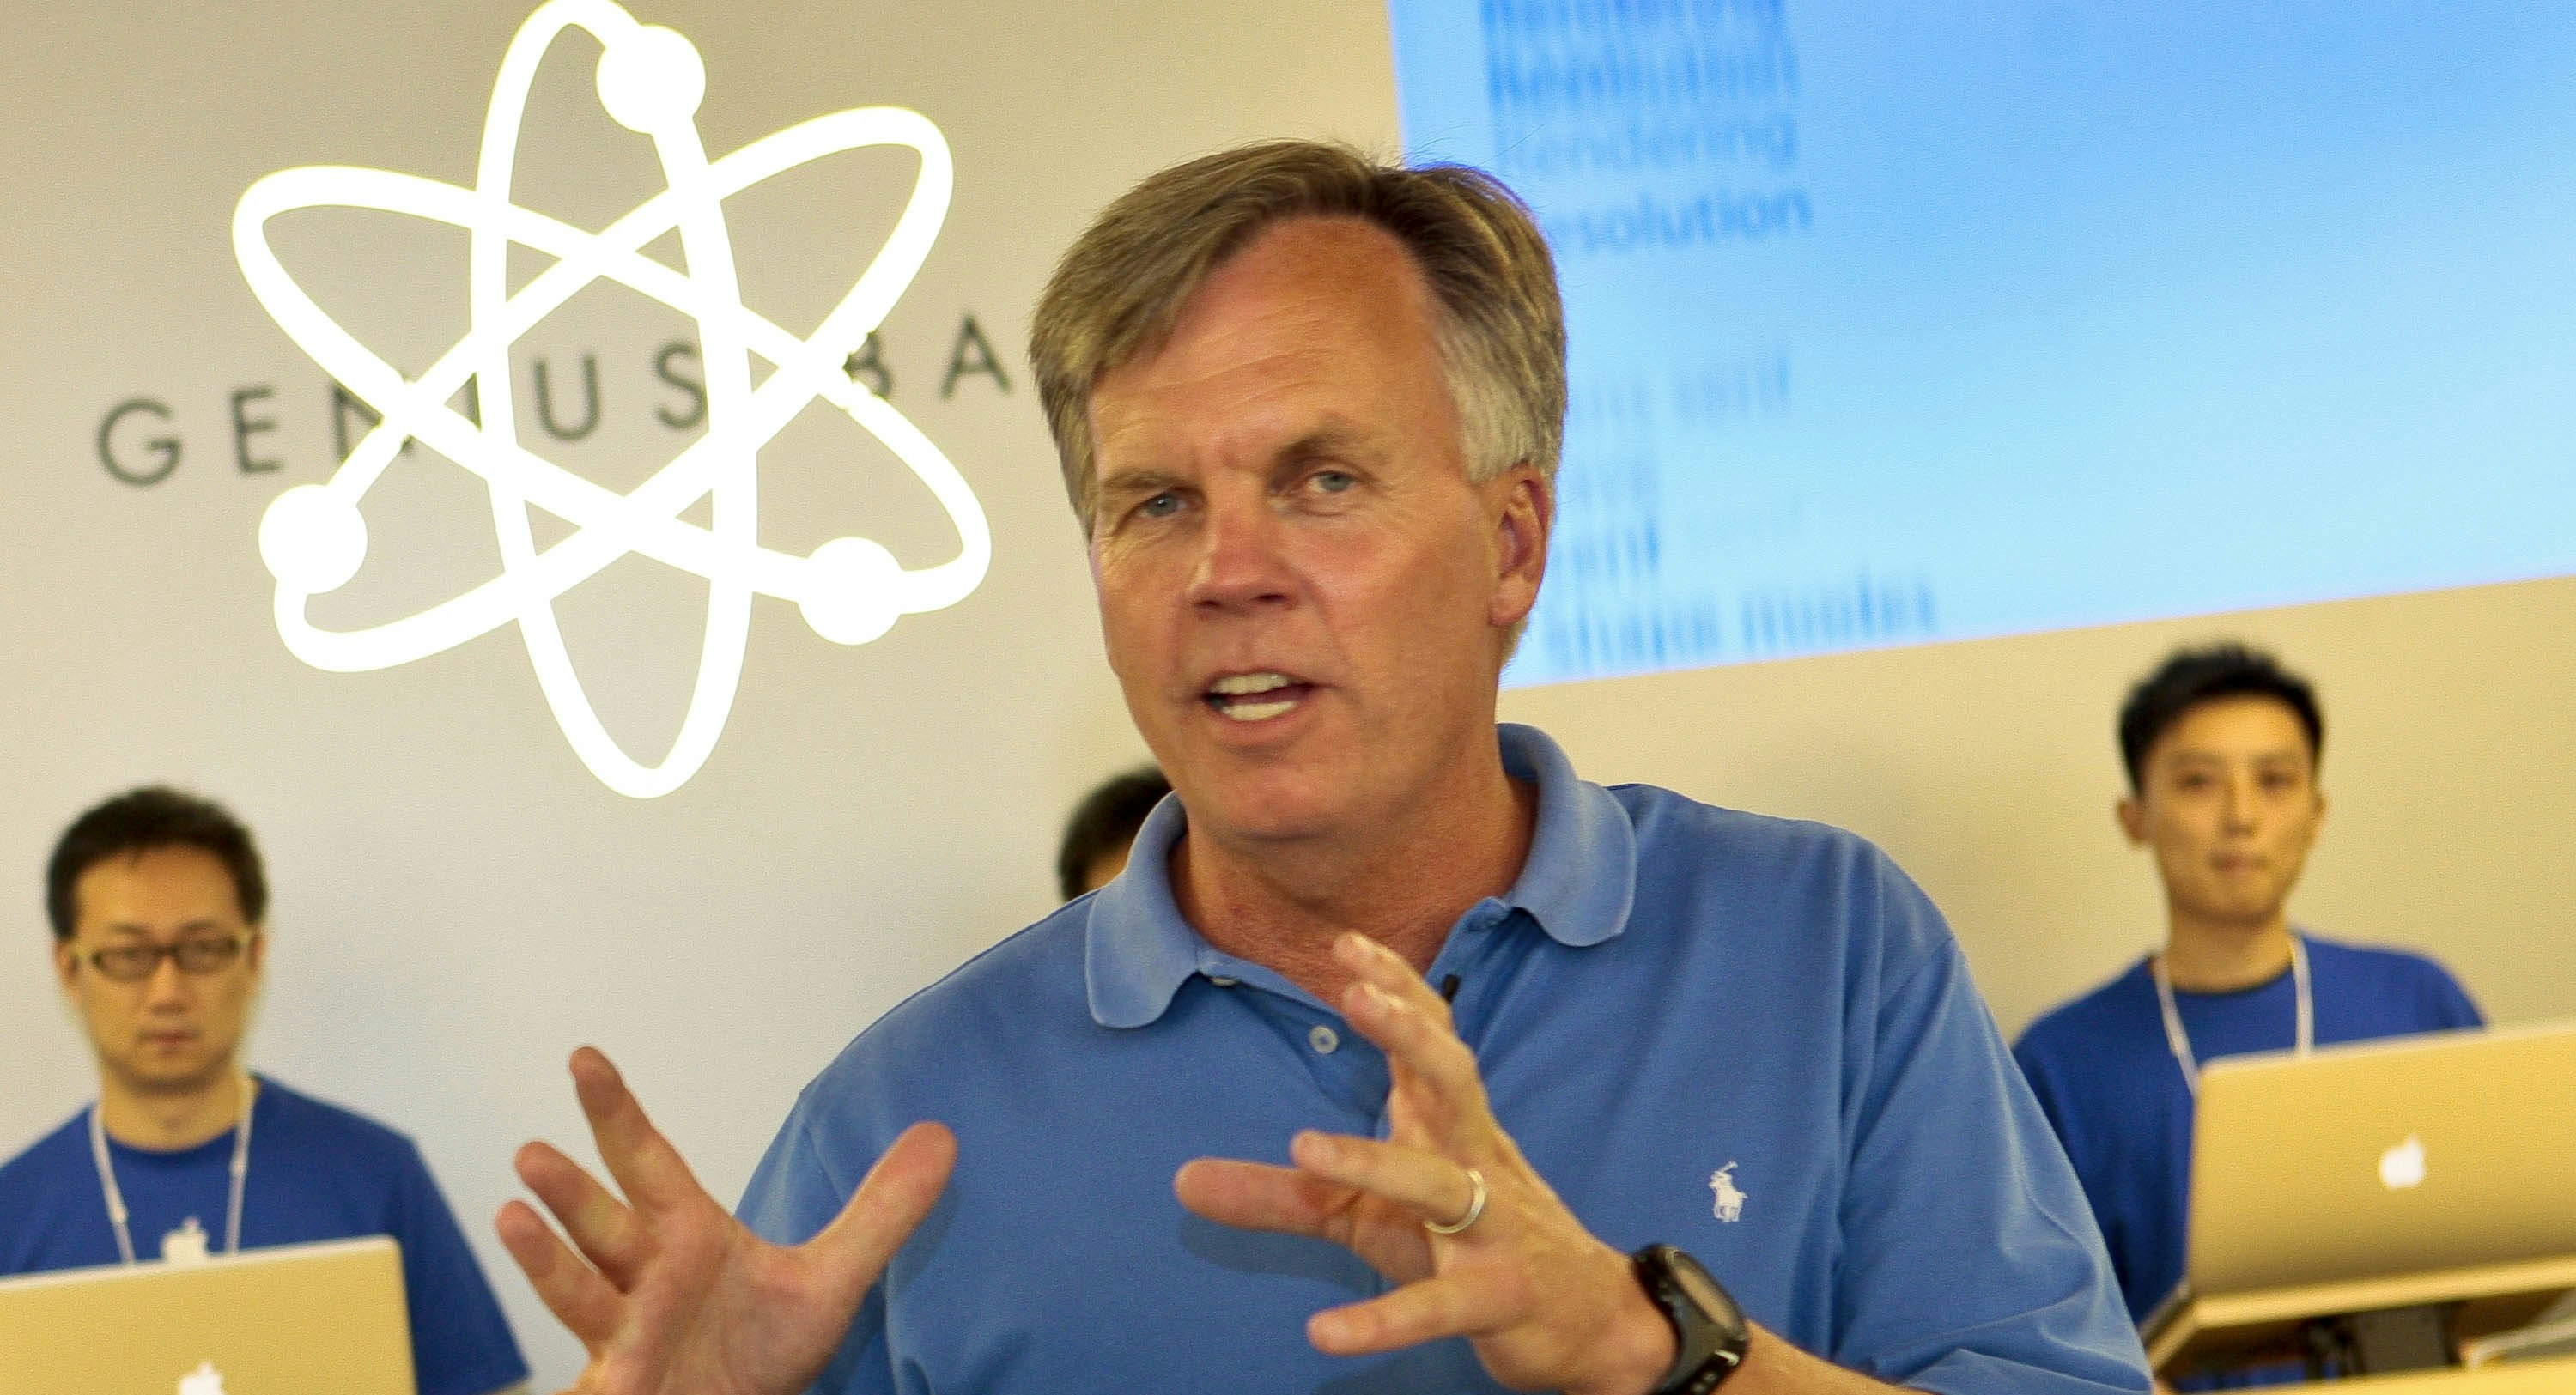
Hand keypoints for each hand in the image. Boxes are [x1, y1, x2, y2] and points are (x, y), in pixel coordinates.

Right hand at [496, 1048, 953, 1394]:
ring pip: (579, 1291)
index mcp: (683, 1236)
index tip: (584, 1058)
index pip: (646, 1162)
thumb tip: (943, 1137)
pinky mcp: (621, 1389)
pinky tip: (574, 1378)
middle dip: (569, 1188)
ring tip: (510, 1216)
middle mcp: (643, 1278)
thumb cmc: (759, 1351)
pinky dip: (581, 1382)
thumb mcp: (832, 1280)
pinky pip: (592, 1382)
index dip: (615, 1112)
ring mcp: (624, 1336)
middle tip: (532, 1150)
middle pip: (602, 1222)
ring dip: (545, 1259)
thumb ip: (882, 1213)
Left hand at [1174, 935, 1674, 1394]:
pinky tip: (1326, 1331)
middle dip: (1410, 1033)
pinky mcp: (1498, 1297)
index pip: (1431, 1038)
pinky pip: (1439, 1308)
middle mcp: (1476, 1160)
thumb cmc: (1471, 1244)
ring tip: (1304, 1146)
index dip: (1396, 988)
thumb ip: (1281, 1195)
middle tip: (1358, 993)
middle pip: (1452, 1079)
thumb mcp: (1367, 1215)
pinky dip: (1384, 1320)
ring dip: (1375, 1163)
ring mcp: (1494, 1227)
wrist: (1585, 1321)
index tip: (1345, 944)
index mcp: (1449, 1127)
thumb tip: (1179, 1181)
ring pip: (1440, 1186)